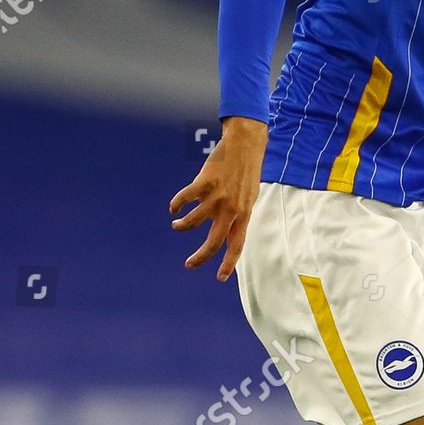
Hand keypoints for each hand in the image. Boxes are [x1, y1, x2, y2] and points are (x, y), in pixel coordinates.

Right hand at [169, 117, 267, 280]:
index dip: (229, 263)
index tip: (220, 278)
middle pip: (214, 241)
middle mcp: (231, 209)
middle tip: (189, 264)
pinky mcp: (205, 182)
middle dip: (201, 256)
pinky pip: (185, 198)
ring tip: (177, 225)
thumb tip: (226, 232)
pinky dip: (177, 204)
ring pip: (194, 221)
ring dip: (183, 225)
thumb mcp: (249, 198)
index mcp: (244, 214)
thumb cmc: (247, 173)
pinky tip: (174, 207)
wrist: (244, 146)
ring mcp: (217, 196)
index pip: (237, 245)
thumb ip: (238, 216)